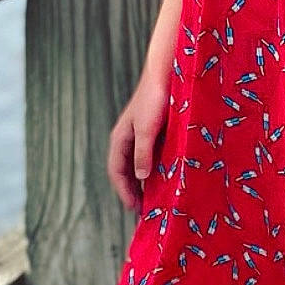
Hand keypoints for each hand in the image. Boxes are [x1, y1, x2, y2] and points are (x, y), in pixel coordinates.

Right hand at [107, 69, 169, 213]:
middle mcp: (129, 139)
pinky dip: (156, 170)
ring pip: (140, 165)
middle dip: (134, 191)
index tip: (135, 208)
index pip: (117, 172)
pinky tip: (167, 178)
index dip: (124, 191)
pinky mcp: (156, 132)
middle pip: (127, 171)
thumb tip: (139, 178)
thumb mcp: (147, 130)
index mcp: (120, 139)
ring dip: (145, 183)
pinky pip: (153, 157)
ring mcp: (142, 136)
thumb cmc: (154, 99)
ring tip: (155, 199)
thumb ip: (142, 154)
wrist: (167, 73)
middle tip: (144, 211)